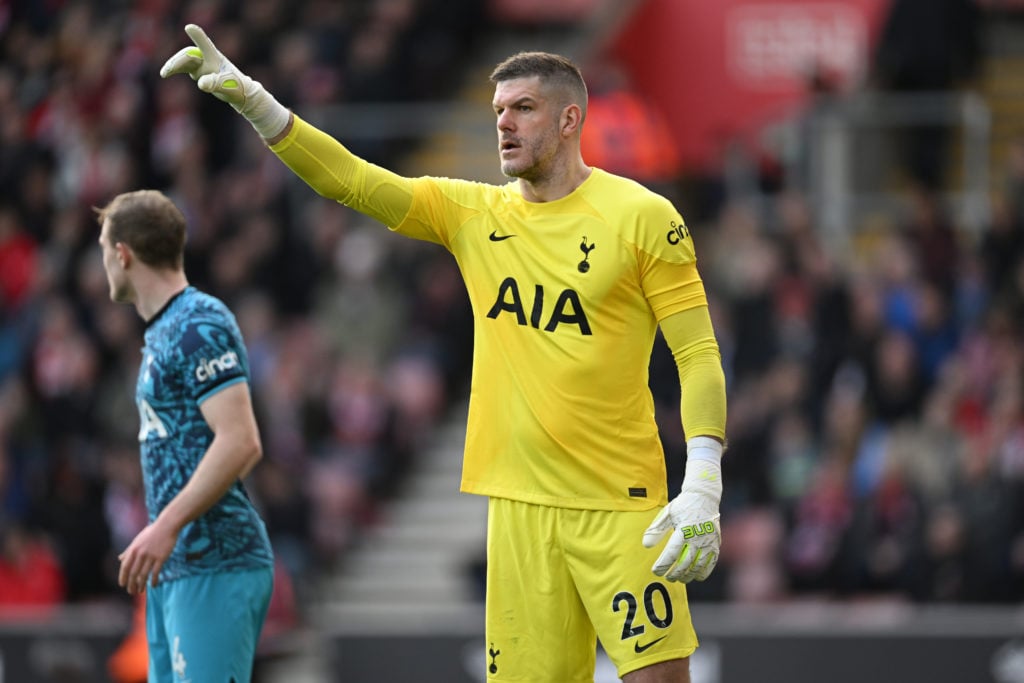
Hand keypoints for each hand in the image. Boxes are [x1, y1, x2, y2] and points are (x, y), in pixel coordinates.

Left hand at [117, 520, 177, 594]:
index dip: (123, 577)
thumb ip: (128, 550)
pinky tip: (153, 585)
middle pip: (133, 573)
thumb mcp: (137, 539)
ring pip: (144, 575)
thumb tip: (120, 559)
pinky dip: (153, 580)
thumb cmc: (152, 532)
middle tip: (131, 592)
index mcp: (133, 549)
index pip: (125, 567)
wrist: (167, 525)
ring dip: (141, 585)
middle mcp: (141, 554)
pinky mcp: (161, 557)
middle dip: (131, 584)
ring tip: (140, 591)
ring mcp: (151, 556)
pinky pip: (155, 572)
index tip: (123, 585)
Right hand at [160, 24, 289, 137]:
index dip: (198, 37)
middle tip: (167, 72)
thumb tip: (201, 83)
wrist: (239, 92)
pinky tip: (166, 73)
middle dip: (177, 62)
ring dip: (174, 66)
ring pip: (185, 62)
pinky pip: (185, 68)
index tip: (190, 28)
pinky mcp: (200, 71)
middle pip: (189, 55)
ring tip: (164, 73)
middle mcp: (207, 58)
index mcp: (215, 58)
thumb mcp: (225, 85)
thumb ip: (214, 83)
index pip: (205, 45)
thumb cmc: (235, 86)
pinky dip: (176, 69)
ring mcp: (202, 64)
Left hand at [642, 437, 722, 581]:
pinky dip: (703, 572)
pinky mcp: (716, 544)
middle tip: (667, 577)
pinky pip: (711, 563)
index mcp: (683, 529)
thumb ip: (656, 530)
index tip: (656, 571)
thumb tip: (646, 545)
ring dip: (688, 575)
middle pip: (685, 562)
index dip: (663, 564)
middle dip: (674, 573)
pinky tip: (696, 576)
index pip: (672, 552)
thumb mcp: (667, 514)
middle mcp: (697, 537)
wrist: (704, 497)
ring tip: (679, 578)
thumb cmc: (683, 506)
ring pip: (698, 565)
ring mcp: (708, 542)